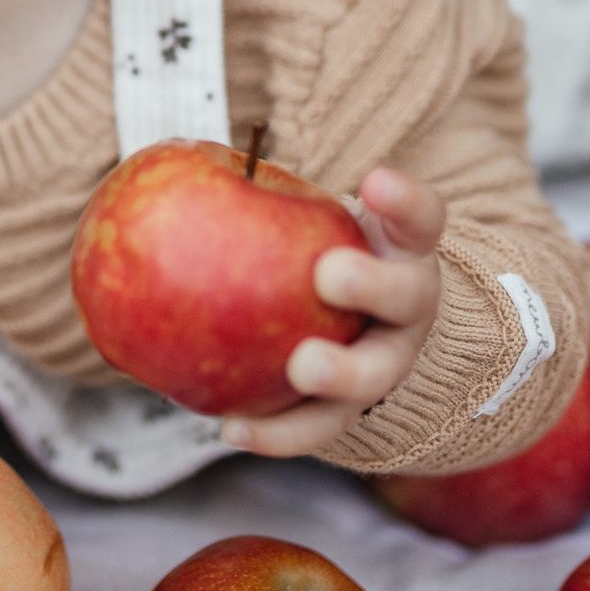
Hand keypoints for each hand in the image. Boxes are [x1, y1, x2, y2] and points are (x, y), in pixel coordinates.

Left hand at [220, 167, 444, 457]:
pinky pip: (317, 428)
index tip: (372, 180)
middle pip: (408, 297)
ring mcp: (386, 363)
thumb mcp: (306, 222)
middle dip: (373, 284)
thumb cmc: (310, 255)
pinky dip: (278, 433)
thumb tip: (170, 157)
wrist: (344, 328)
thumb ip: (262, 194)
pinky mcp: (352, 413)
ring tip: (301, 367)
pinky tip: (232, 428)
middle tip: (330, 275)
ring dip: (341, 375)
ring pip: (374, 376)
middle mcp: (407, 307)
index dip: (403, 200)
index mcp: (400, 249)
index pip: (419, 218)